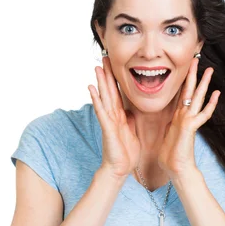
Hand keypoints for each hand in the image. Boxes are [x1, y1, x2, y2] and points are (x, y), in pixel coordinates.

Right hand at [88, 56, 140, 178]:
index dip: (115, 78)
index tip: (114, 64)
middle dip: (106, 74)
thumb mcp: (132, 130)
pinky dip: (96, 99)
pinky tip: (91, 88)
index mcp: (120, 115)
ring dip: (100, 82)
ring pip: (104, 97)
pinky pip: (101, 111)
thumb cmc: (126, 152)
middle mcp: (112, 115)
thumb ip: (131, 118)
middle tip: (104, 57)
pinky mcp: (107, 128)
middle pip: (109, 91)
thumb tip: (133, 109)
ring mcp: (108, 120)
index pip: (117, 93)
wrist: (121, 168)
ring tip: (96, 67)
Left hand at [158, 57, 220, 178]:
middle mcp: (185, 116)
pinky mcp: (190, 127)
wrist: (177, 170)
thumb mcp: (166, 136)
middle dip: (194, 75)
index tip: (186, 69)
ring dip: (204, 84)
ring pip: (197, 98)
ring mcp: (189, 121)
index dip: (184, 82)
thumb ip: (169, 127)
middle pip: (190, 91)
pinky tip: (217, 94)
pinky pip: (202, 113)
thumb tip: (167, 124)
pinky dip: (210, 104)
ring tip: (210, 70)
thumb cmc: (171, 157)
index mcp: (178, 117)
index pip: (182, 95)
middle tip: (197, 59)